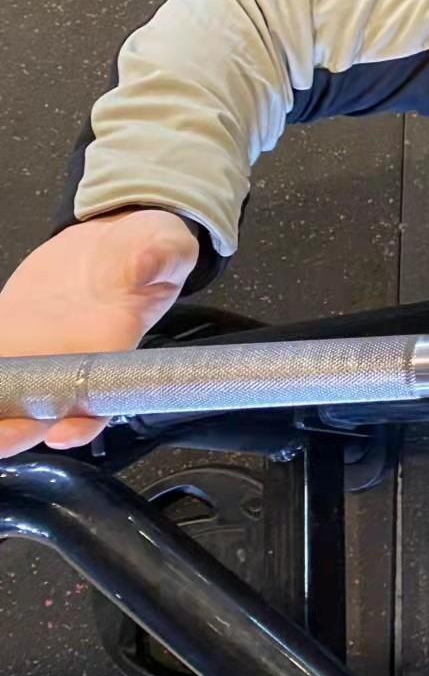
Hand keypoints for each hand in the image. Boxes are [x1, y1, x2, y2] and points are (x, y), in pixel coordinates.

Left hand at [0, 209, 198, 456]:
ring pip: (10, 395)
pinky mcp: (9, 334)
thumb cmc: (145, 249)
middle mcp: (73, 362)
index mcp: (114, 351)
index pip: (100, 402)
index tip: (61, 433)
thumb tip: (146, 264)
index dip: (81, 424)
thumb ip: (161, 256)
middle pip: (43, 412)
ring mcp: (36, 350)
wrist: (110, 242)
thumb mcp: (165, 243)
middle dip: (16, 432)